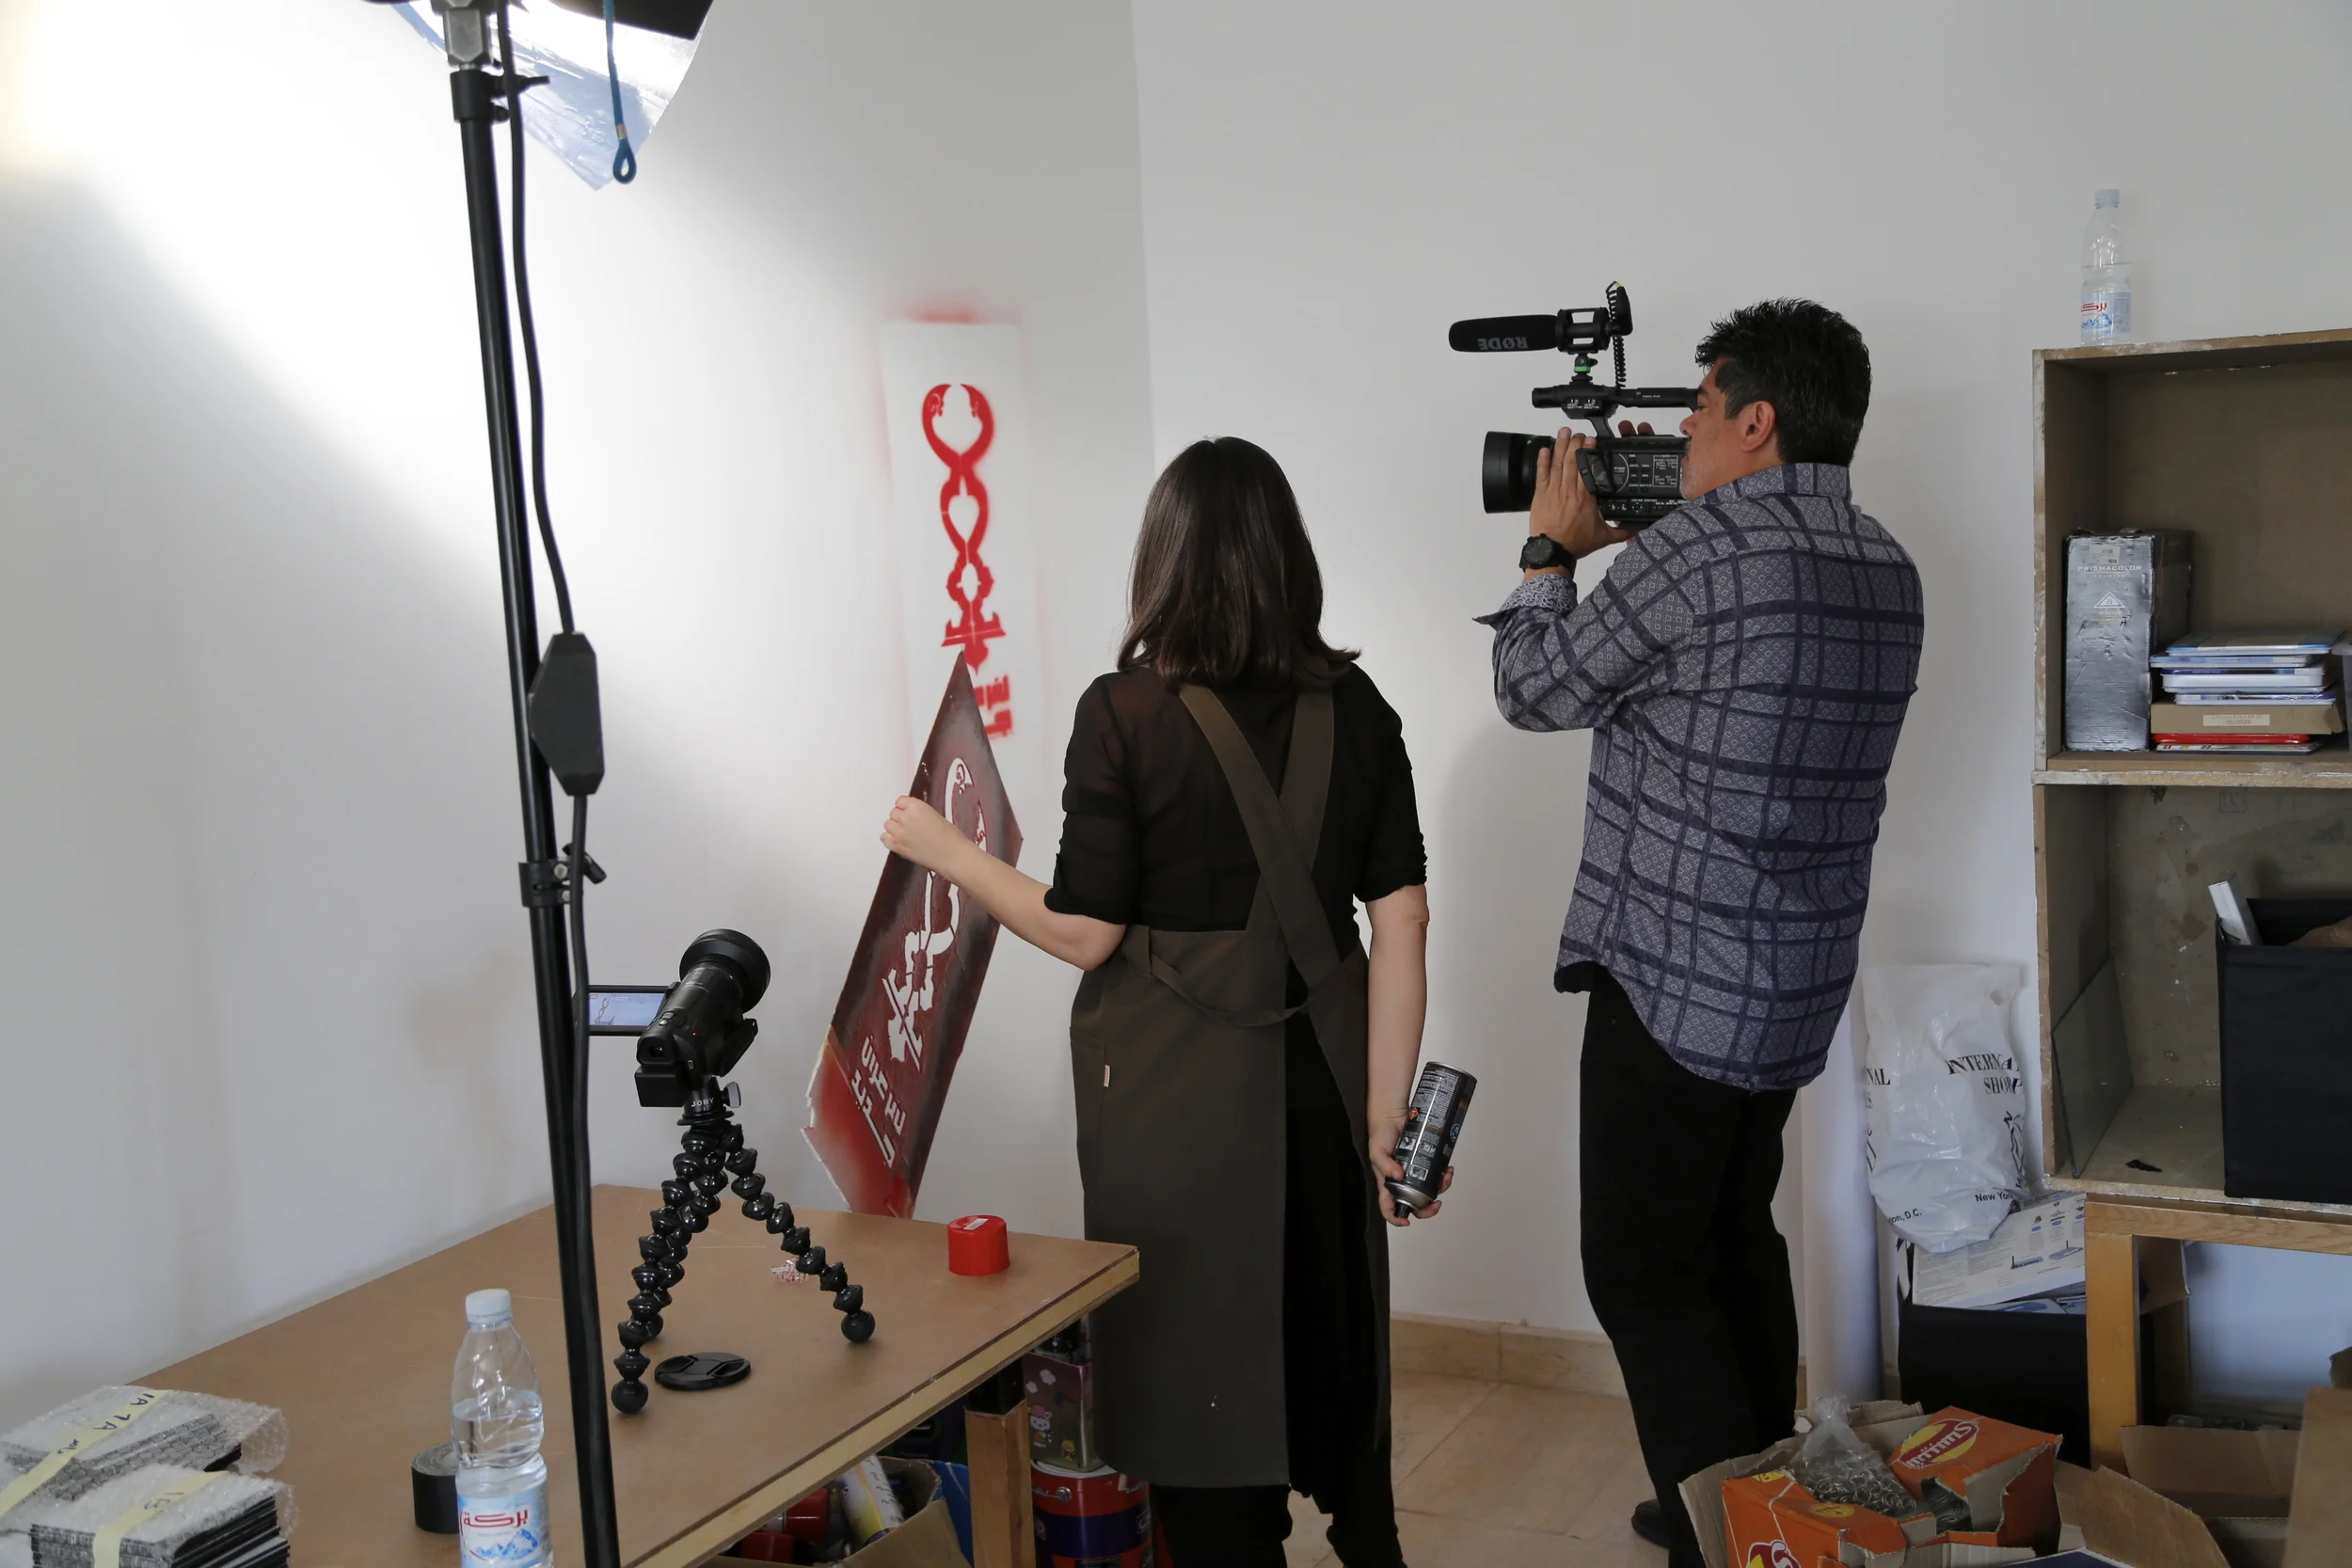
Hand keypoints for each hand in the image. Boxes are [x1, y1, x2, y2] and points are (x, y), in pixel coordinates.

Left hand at [880, 796, 970, 873]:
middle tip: (909, 825)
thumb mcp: (936, 816)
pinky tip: (897, 840)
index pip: (900, 801)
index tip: (907, 811)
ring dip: (894, 828)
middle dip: (900, 818)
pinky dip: (889, 839)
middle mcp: (905, 818)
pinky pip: (884, 838)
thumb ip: (920, 813)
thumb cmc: (950, 838)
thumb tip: (912, 815)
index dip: (905, 807)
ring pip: (888, 824)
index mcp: (916, 806)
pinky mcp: (897, 846)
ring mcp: (899, 832)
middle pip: (893, 813)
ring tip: (905, 833)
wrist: (952, 855)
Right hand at [1369, 1111, 1451, 1226]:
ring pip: (1429, 1191)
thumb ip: (1385, 1165)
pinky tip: (1448, 1169)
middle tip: (1436, 1203)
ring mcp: (1415, 1173)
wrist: (1393, 1115)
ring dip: (1440, 1188)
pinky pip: (1436, 1175)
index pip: (1388, 1208)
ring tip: (1446, 1177)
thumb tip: (1399, 1176)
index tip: (1406, 1222)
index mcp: (1388, 1184)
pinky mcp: (1425, 1163)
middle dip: (1427, 1209)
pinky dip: (1444, 1175)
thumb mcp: (1376, 1151)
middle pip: (1414, 1205)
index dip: (1395, 1219)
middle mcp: (1402, 1183)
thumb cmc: (1381, 1135)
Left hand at [1527, 425, 1642, 564]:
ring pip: (1558, 464)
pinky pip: (1541, 474)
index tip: (1592, 440)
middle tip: (1579, 433)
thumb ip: (1621, 532)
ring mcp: (1554, 491)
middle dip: (1576, 444)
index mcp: (1586, 497)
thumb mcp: (1603, 537)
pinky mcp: (1540, 496)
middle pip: (1573, 461)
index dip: (1589, 452)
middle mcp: (1570, 491)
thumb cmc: (1574, 544)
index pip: (1589, 469)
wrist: (1552, 552)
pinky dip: (1542, 461)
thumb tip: (1637, 530)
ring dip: (1560, 446)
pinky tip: (1544, 449)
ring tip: (1563, 432)